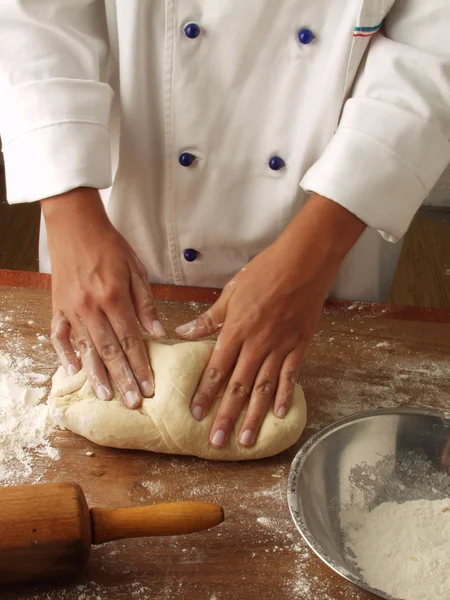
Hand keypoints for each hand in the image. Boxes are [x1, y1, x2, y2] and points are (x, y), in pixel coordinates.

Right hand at [43, 187, 165, 408]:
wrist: (75, 225)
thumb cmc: (110, 245)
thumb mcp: (136, 269)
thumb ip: (146, 303)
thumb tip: (158, 332)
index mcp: (114, 297)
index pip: (131, 340)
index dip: (141, 366)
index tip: (149, 387)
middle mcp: (91, 307)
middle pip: (110, 351)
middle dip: (123, 379)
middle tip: (133, 403)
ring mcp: (71, 309)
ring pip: (86, 349)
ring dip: (96, 375)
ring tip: (105, 397)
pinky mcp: (58, 306)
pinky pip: (59, 335)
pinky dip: (64, 354)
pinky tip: (73, 371)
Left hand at [176, 194, 365, 447]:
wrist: (304, 262)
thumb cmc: (265, 271)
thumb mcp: (232, 292)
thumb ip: (209, 318)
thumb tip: (184, 332)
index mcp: (237, 329)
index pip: (217, 369)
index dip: (206, 393)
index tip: (195, 414)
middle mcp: (257, 344)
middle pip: (239, 387)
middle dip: (227, 416)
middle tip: (217, 442)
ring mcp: (280, 347)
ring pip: (263, 388)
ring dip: (254, 416)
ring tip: (246, 441)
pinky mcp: (300, 346)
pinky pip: (290, 376)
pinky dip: (284, 396)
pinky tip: (278, 414)